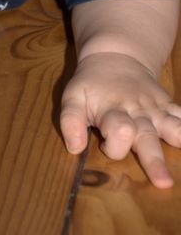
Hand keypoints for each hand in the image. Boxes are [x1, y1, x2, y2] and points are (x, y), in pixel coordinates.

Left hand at [60, 52, 180, 186]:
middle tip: (163, 182)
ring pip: (171, 126)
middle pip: (146, 136)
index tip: (106, 146)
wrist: (114, 58)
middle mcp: (137, 112)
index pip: (117, 132)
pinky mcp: (167, 105)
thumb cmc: (91, 84)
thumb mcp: (72, 98)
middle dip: (154, 159)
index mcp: (112, 111)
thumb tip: (75, 148)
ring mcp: (155, 109)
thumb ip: (70, 122)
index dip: (114, 145)